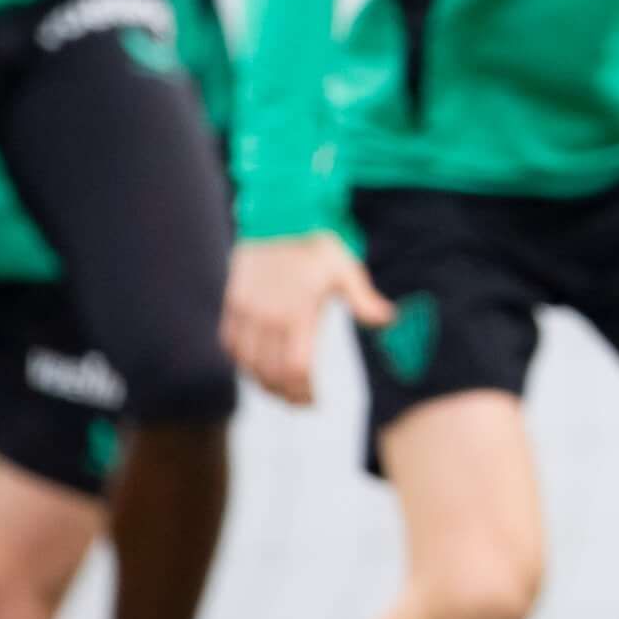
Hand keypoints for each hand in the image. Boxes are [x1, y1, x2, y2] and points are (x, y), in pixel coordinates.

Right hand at [222, 231, 392, 407]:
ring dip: (263, 383)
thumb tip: (387, 319)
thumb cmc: (314, 243)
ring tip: (282, 391)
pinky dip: (243, 362)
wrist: (276, 215)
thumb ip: (363, 299)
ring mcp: (246, 311)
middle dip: (287, 395)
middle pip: (271, 374)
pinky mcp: (232, 303)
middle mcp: (268, 317)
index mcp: (297, 313)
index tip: (315, 401)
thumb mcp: (344, 268)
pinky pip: (231, 343)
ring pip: (248, 363)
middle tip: (302, 403)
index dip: (304, 392)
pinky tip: (258, 367)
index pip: (295, 369)